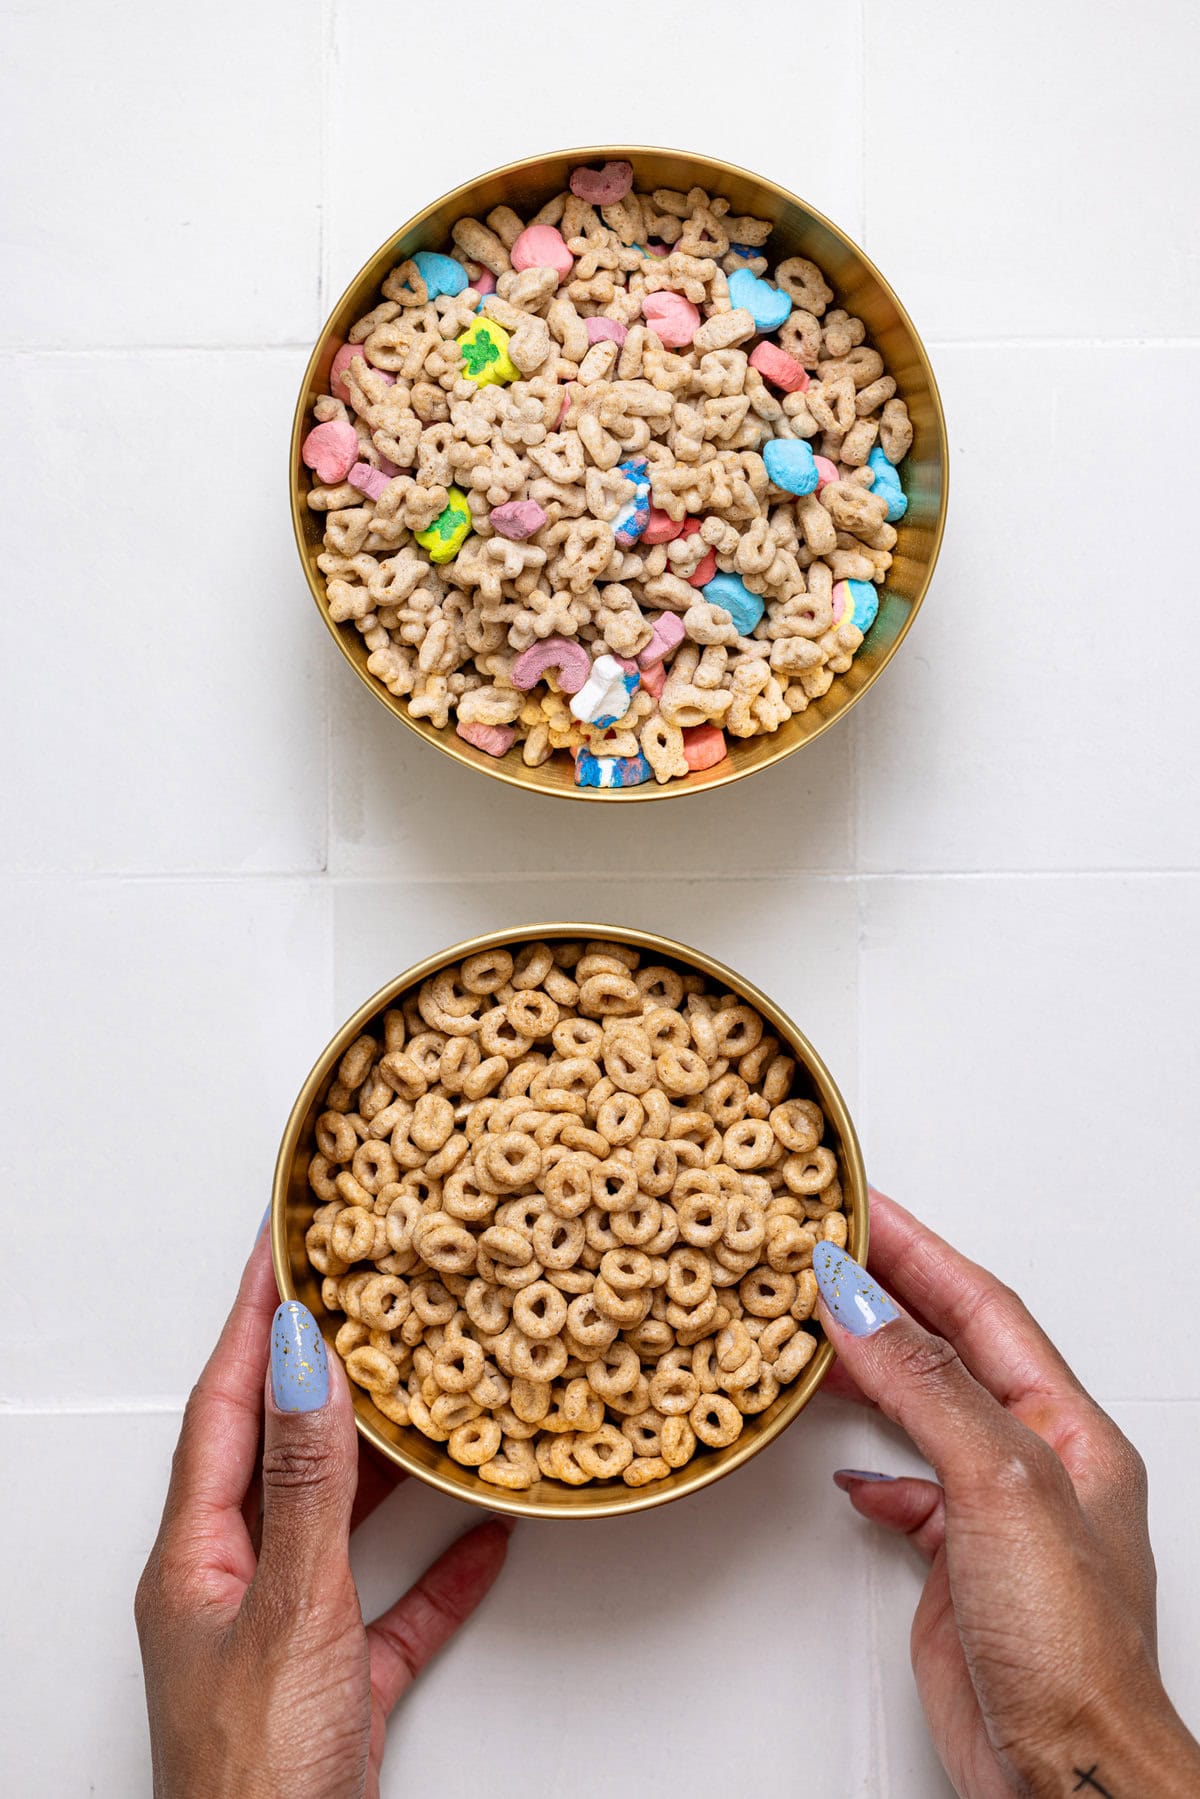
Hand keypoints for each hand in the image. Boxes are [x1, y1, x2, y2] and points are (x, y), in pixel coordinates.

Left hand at [135, 1223, 510, 1797]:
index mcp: (195, 1557)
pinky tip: (484, 1538)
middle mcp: (231, 1586)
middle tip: (367, 1296)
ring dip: (387, 1464)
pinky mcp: (335, 1693)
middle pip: (280, 1452)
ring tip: (428, 1392)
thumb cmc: (257, 1779)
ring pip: (338, 1523)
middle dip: (324, 1371)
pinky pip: (391, 1608)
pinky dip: (437, 1570)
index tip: (282, 1239)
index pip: (225, 1403)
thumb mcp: (291, 1610)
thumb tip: (308, 1359)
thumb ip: (308, 1484)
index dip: (255, 1316)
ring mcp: (283, 1639)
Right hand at [815, 1190, 1199, 1798]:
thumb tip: (863, 1309)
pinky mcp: (961, 1568)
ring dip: (869, 1372)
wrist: (1066, 1777)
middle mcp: (1037, 1462)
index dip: (918, 1251)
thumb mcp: (1002, 1487)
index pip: (983, 1308)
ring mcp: (998, 1516)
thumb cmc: (1072, 1650)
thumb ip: (929, 1390)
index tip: (861, 1207)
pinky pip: (909, 1492)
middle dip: (888, 1296)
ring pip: (924, 1414)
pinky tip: (844, 1471)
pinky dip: (869, 1470)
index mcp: (1069, 1427)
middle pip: (951, 1350)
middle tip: (823, 1250)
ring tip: (815, 1331)